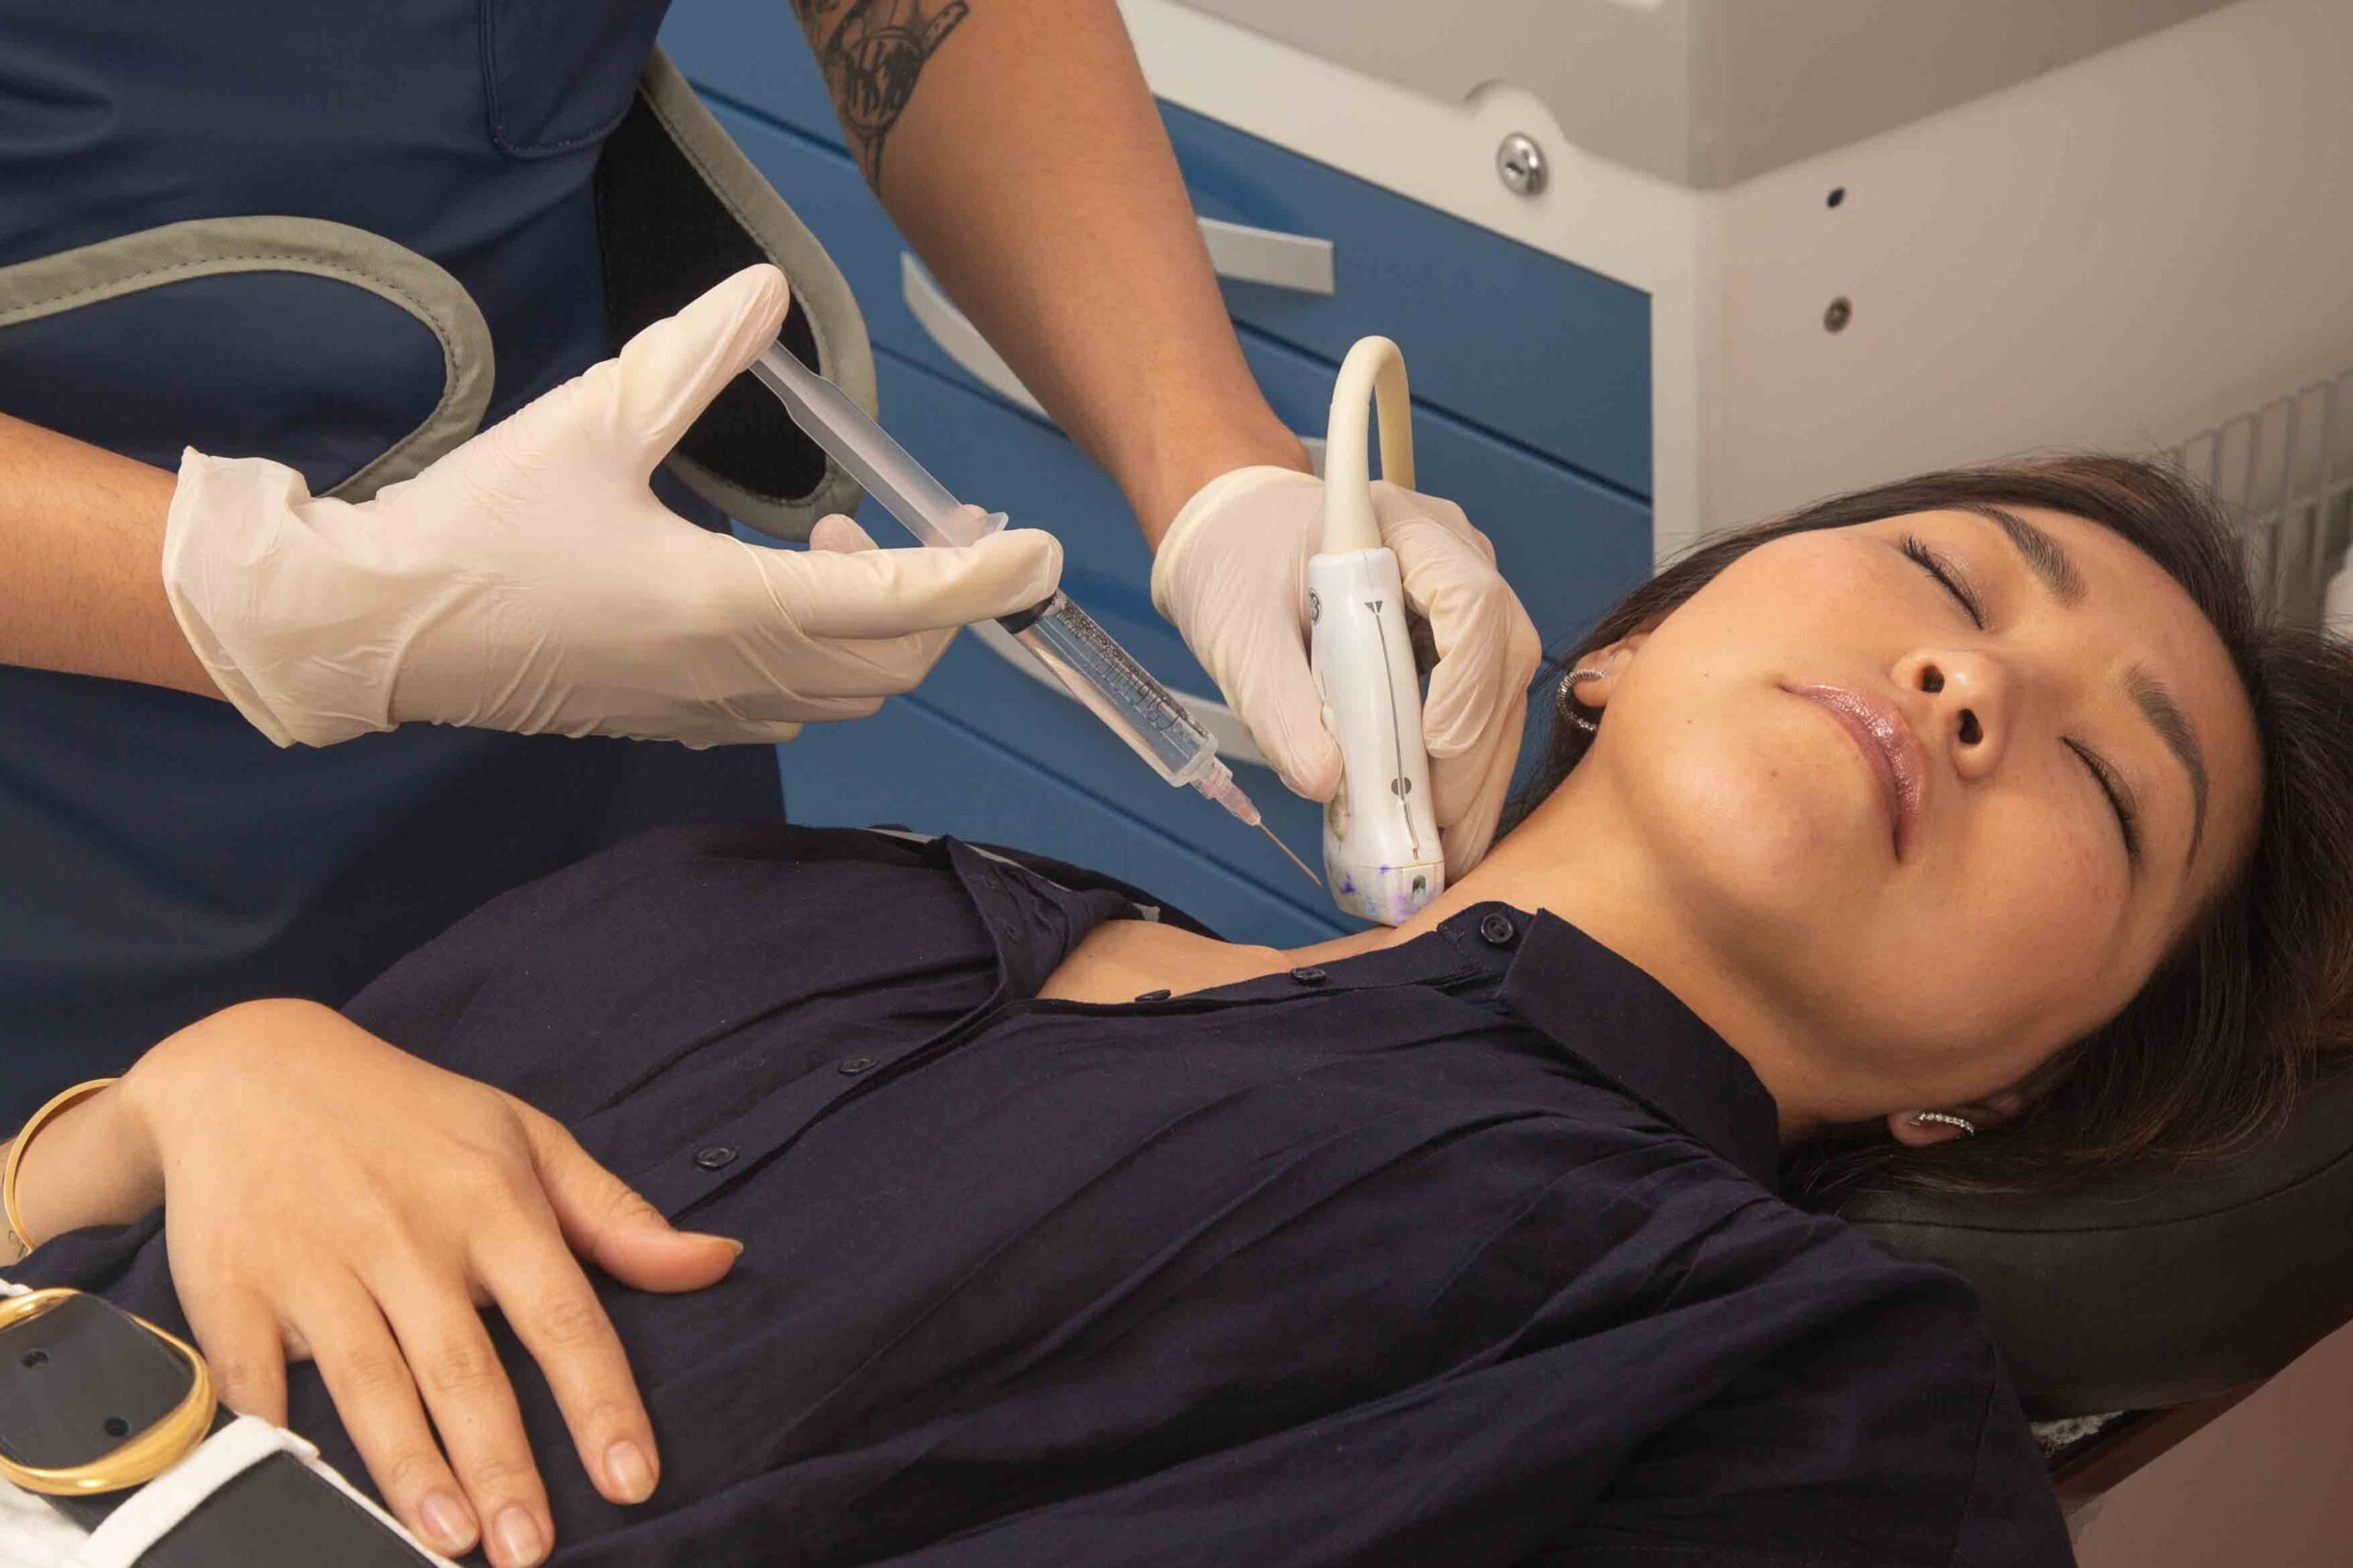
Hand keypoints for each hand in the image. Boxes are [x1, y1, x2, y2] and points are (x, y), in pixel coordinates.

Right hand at [116, 1001, 738, 1565]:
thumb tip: (717, 1261)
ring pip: (372, 1386)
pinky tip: (308, 1492)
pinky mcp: (232, 1290)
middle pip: (464, 1368)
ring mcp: (316, 1264)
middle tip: (531, 1549)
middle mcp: (407, 1235)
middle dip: (502, 1467)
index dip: (601, 1401)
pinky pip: (258, 1382)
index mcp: (491, 1200)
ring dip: (411, 1471)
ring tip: (452, 1541)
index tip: (633, 1478)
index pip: (563, 1314)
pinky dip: (279, 1439)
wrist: (250, 1068)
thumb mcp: (526, 1138)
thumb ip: (618, 1215)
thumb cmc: (412, 1116)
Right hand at [161, 264, 1060, 748]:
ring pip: (851, 694)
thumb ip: (693, 357)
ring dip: (879, 629)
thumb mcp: (591, 420)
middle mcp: (733, 675)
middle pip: (896, 660)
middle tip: (916, 524)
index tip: (1045, 553)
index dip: (986, 578)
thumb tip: (766, 291)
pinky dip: (828, 662)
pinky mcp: (672, 724)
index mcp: (728, 605)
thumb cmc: (479, 526)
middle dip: (935, 598)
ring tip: (832, 546)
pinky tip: (780, 598)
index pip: (901, 602)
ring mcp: (704, 712)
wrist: (380, 629)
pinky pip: (794, 710)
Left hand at [1152, 466, 1543, 875]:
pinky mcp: (1458, 647)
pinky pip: (1481, 711)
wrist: (1235, 541)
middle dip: (1474, 753)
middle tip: (1433, 829)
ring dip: (1477, 777)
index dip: (1463, 681)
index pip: (1469, 602)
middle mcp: (1456, 561)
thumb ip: (1278, 706)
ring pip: (1502, 694)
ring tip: (1441, 849)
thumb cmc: (1238, 567)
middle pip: (1502, 657)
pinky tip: (1440, 825)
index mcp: (1404, 530)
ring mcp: (1465, 604)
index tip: (1432, 746)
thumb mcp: (1240, 635)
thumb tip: (1325, 784)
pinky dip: (1464, 773)